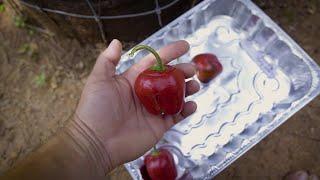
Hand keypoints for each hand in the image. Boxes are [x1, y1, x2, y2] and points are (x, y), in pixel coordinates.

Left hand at [75, 39, 199, 168]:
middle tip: (192, 70)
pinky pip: (176, 116)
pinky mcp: (158, 126)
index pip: (154, 63)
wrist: (96, 143)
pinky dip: (186, 110)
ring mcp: (153, 110)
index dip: (169, 53)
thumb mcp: (99, 80)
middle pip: (168, 79)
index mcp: (133, 80)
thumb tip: (116, 42)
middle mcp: (145, 94)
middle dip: (181, 72)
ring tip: (194, 85)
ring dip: (187, 89)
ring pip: (175, 96)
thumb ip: (107, 60)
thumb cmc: (95, 110)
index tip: (184, 46)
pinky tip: (192, 105)